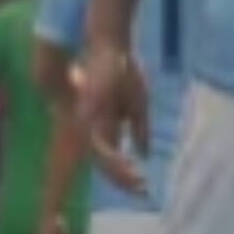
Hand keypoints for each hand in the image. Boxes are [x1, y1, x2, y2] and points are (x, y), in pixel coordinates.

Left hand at [72, 43, 147, 179]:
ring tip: (137, 182)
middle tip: (141, 189)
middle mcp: (92, 126)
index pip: (109, 155)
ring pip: (100, 157)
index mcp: (101, 123)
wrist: (109, 44)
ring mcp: (88, 122)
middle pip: (102, 161)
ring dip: (119, 172)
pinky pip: (101, 146)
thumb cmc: (122, 67)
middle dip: (121, 178)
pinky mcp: (89, 117)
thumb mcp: (138, 101)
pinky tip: (129, 167)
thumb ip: (140, 128)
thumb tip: (144, 154)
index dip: (122, 173)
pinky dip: (114, 160)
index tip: (142, 186)